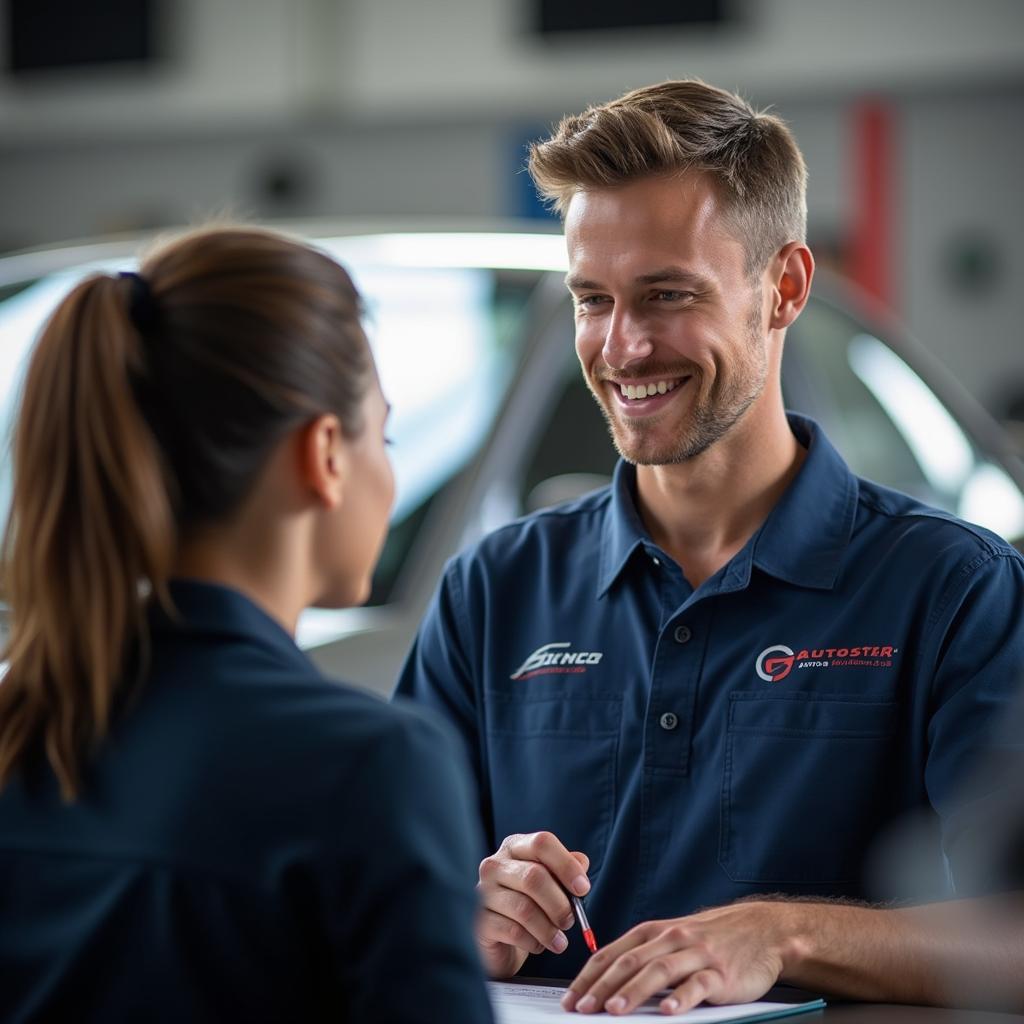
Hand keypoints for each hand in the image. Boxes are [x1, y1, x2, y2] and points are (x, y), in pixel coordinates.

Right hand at [476, 831, 590, 978]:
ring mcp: (482, 892)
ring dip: (549, 929)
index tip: (583, 888)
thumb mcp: (552, 883)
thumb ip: (566, 869)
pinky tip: (538, 946)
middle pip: (534, 877)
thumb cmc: (531, 904)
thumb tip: (581, 862)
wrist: (502, 941)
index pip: (542, 843)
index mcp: (515, 847)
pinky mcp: (479, 922)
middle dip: (559, 904)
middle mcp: (495, 865)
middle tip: (570, 922)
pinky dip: (533, 942)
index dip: (566, 865)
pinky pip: (513, 932)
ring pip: (524, 908)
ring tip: (559, 942)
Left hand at [561, 901, 795, 1014]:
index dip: (589, 975)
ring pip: (659, 971)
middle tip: (583, 1008)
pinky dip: (681, 997)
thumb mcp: (674, 938)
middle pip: (630, 962)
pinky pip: (698, 985)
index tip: (572, 998)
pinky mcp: (720, 972)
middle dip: (602, 986)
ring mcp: (696, 954)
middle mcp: (672, 939)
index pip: (612, 952)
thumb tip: (609, 982)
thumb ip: (645, 956)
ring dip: (634, 991)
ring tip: (614, 1010)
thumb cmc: (712, 938)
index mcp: (654, 932)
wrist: (762, 931)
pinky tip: (668, 1011)